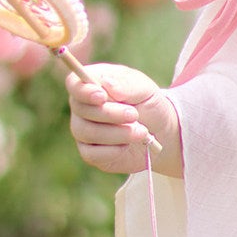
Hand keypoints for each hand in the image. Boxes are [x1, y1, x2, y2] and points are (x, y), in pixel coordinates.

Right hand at [66, 62, 182, 176]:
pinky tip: (127, 146)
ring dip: (116, 133)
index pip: (74, 83)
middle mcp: (82, 106)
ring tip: (141, 132)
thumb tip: (107, 85)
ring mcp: (83, 129)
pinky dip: (113, 150)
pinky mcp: (90, 152)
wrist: (162, 134)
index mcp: (93, 82)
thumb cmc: (149, 105)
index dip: (84, 90)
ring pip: (86, 132)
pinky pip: (92, 154)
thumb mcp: (145, 89)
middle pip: (80, 109)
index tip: (102, 96)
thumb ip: (127, 85)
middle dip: (109, 113)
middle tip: (134, 115)